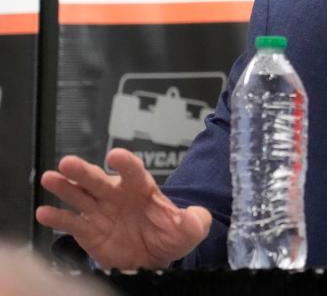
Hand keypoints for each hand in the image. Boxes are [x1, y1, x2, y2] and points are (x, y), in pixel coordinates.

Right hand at [35, 148, 210, 269]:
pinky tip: (44, 212)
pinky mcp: (87, 230)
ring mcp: (100, 211)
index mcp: (141, 189)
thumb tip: (195, 217)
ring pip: (79, 195)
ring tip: (50, 178)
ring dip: (64, 186)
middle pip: (98, 179)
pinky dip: (56, 217)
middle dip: (83, 170)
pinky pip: (70, 222)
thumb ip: (194, 222)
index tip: (115, 156)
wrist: (153, 257)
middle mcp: (117, 195)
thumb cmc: (169, 236)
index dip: (125, 164)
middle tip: (68, 162)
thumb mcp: (189, 230)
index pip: (134, 172)